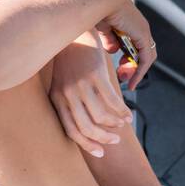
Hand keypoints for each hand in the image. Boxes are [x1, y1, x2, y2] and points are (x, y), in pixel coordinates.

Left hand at [50, 33, 133, 157]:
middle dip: (104, 138)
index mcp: (57, 99)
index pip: (71, 130)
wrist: (72, 33)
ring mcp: (81, 85)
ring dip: (114, 124)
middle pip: (86, 127)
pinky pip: (111, 100)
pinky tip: (127, 114)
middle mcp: (66, 94)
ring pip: (100, 116)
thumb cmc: (70, 63)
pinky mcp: (95, 74)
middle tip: (115, 140)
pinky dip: (121, 111)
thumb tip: (89, 127)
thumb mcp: (63, 84)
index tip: (101, 152)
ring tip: (122, 124)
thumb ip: (70, 104)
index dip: (87, 145)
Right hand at [93, 0, 154, 91]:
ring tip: (126, 80)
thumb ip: (110, 39)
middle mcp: (139, 27)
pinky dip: (140, 71)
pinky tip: (132, 80)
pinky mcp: (143, 35)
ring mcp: (142, 31)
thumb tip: (113, 50)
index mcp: (129, 23)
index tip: (120, 68)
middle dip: (132, 67)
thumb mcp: (104, 28)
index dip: (129, 58)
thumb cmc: (97, 9)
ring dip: (136, 71)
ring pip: (146, 57)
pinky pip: (146, 58)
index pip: (135, 45)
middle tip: (122, 76)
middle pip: (142, 52)